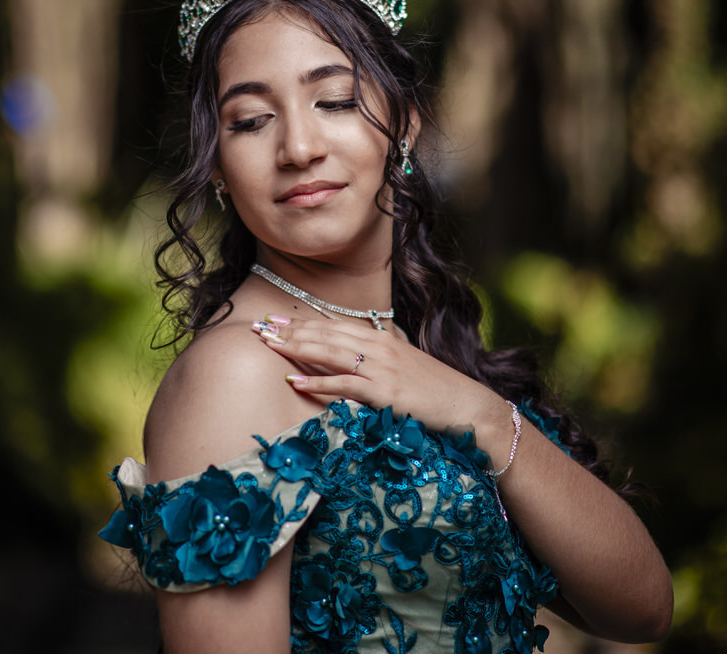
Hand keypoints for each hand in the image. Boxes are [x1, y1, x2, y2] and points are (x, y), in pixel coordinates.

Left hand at [251, 315, 497, 433]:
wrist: (467, 406)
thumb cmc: (434, 389)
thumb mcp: (402, 364)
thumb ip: (376, 355)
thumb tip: (349, 354)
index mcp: (381, 338)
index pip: (333, 325)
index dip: (301, 322)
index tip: (274, 319)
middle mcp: (379, 347)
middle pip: (326, 334)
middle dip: (290, 330)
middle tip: (259, 327)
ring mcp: (382, 369)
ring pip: (330, 352)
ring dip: (297, 347)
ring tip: (269, 344)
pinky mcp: (385, 393)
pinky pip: (344, 385)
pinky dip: (317, 382)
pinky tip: (294, 380)